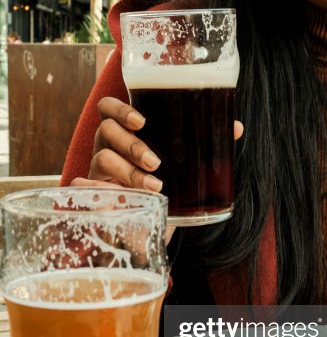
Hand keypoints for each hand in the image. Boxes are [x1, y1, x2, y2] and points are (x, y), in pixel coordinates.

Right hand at [71, 96, 243, 190]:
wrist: (147, 227)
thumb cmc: (162, 186)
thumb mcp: (182, 166)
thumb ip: (204, 145)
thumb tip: (235, 127)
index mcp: (124, 133)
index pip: (109, 109)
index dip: (120, 109)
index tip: (143, 122)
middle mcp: (107, 147)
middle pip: (105, 130)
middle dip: (132, 145)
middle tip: (156, 162)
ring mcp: (97, 171)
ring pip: (102, 159)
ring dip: (129, 173)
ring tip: (156, 187)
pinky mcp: (91, 195)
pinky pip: (81, 187)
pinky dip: (94, 192)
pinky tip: (114, 202)